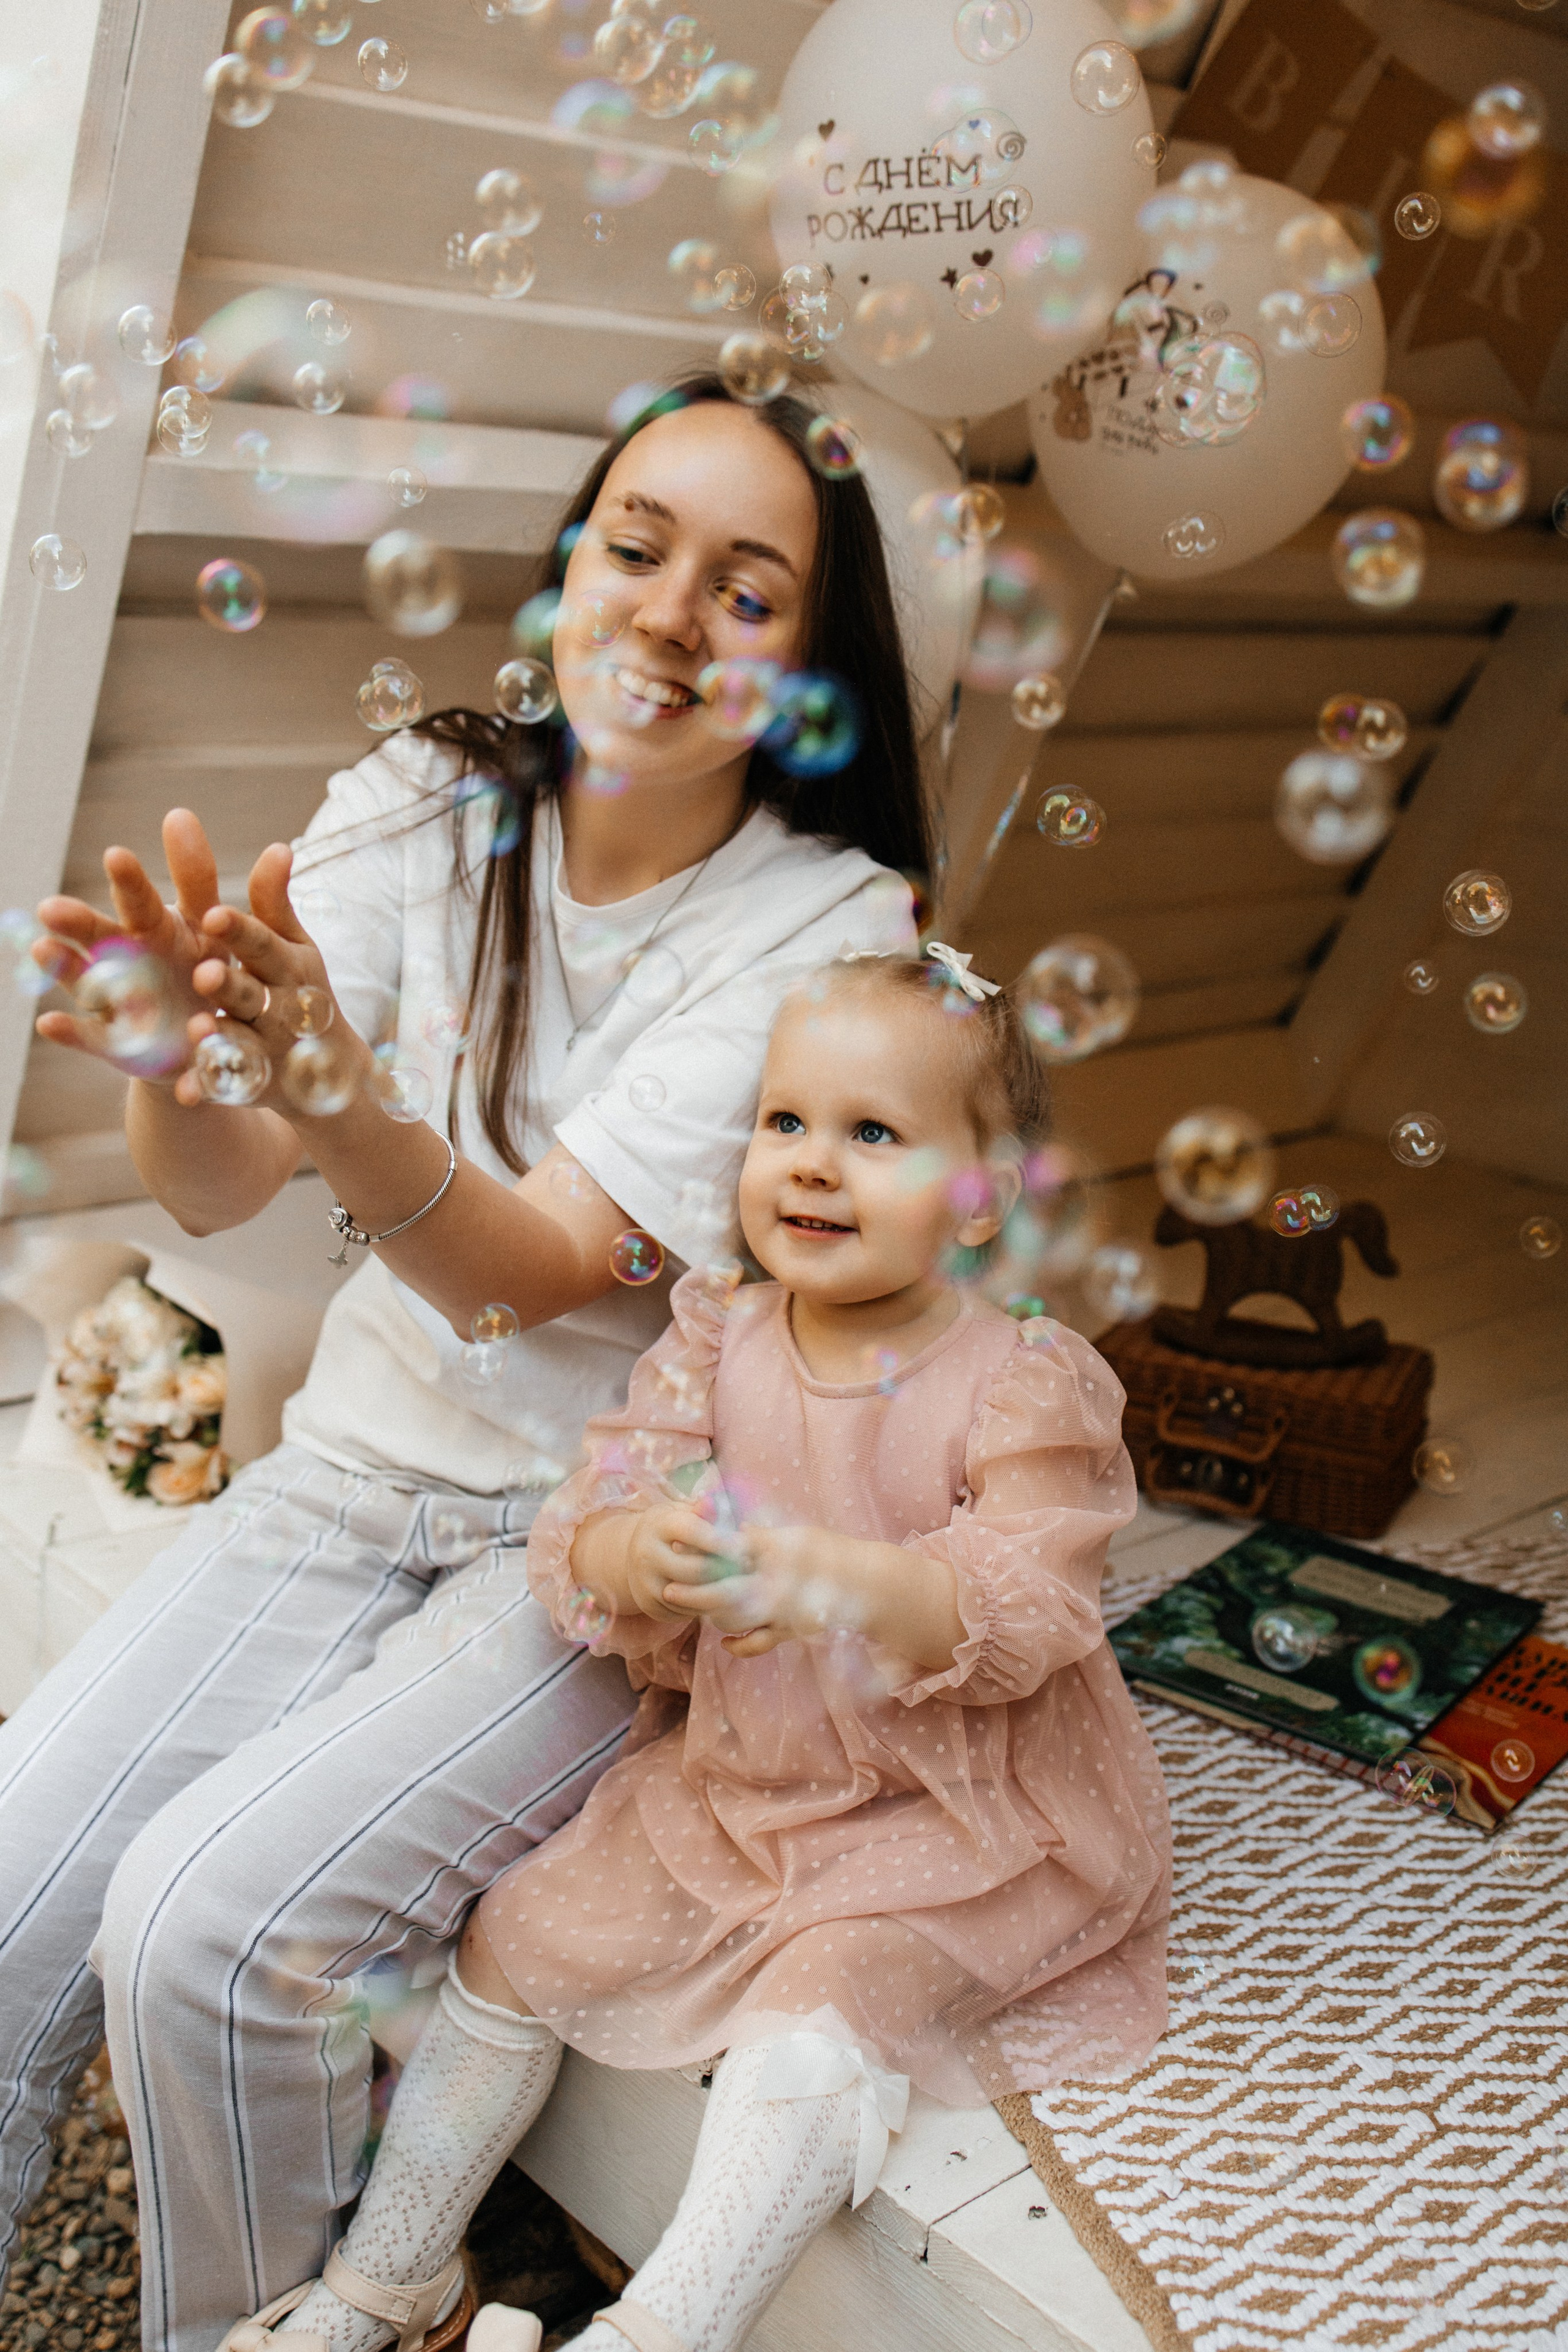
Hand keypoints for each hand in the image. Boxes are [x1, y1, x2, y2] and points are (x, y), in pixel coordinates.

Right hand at [33, 809, 228, 1076]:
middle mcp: (128, 958)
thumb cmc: (208, 970)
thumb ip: (224, 889)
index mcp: (158, 928)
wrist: (204, 1041)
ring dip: (64, 967)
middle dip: (80, 922)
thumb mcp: (221, 931)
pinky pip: (91, 1037)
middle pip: (104, 935)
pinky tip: (49, 1023)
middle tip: (52, 907)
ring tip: (42, 949)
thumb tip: (259, 840)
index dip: (132, 880)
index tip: (118, 854)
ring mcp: (117, 1000)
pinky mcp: (115, 1042)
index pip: (143, 899)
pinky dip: (71, 1031)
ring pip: (87, 981)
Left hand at [175, 839, 365, 1113]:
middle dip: (230, 985)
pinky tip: (186, 1089)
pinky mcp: (255, 1085)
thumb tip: (278, 847)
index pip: (263, 945)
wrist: (330, 1071)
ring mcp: (270, 1050)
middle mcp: (282, 1008)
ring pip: (243, 1041)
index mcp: (289, 967)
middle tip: (202, 973)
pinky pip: (229, 1085)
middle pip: (252, 994)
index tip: (213, 913)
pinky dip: (210, 1087)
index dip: (241, 932)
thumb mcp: (293, 948)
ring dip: (222, 1036)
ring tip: (196, 1028)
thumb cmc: (300, 991)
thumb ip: (275, 904)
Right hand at [584, 1503, 741, 1623]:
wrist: (634, 1556)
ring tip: (739, 1581)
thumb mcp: (682, 1513)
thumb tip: (713, 1502)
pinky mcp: (649, 1605)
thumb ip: (702, 1511)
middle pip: (695, 1569)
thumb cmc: (670, 1530)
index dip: (720, 1539)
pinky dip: (704, 1605)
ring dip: (719, 1590)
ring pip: (692, 1595)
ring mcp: (645, 1583)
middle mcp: (647, 1554)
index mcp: (657, 1525)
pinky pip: (685, 1611)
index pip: (691, 1531)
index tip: (743, 1545)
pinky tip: (717, 1595)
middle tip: (749, 1566)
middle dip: (726, 1569)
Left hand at [665, 1522, 856, 1656]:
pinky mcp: (790, 1629)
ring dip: (712, 1616)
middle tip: (669, 1591)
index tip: (677, 1547)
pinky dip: (740, 1644)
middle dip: (694, 1591)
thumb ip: (764, 1536)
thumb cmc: (830, 1551)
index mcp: (775, 1550)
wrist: (865, 1582)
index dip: (701, 1550)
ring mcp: (781, 1608)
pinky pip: (758, 1642)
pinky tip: (726, 1642)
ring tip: (695, 1612)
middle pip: (723, 1588)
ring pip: (735, 1618)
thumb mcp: (796, 1535)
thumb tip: (735, 1529)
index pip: (728, 1548)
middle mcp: (774, 1580)